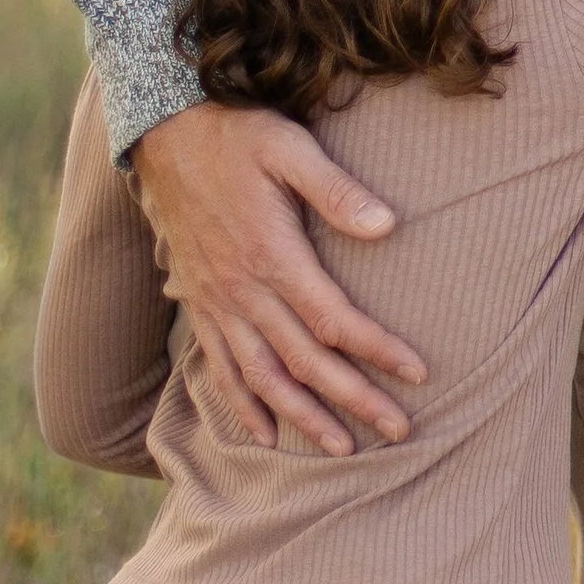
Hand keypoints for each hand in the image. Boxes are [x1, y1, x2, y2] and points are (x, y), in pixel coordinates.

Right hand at [130, 100, 423, 455]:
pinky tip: (265, 434)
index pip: (336, 319)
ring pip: (263, 376)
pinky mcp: (199, 302)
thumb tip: (388, 226)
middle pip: (306, 360)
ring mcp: (218, 302)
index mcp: (273, 254)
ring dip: (304, 415)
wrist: (165, 134)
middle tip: (399, 431)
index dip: (379, 349)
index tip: (418, 374)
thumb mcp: (290, 147)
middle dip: (354, 398)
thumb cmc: (237, 135)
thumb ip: (337, 190)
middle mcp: (243, 290)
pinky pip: (220, 366)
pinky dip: (243, 405)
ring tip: (341, 449)